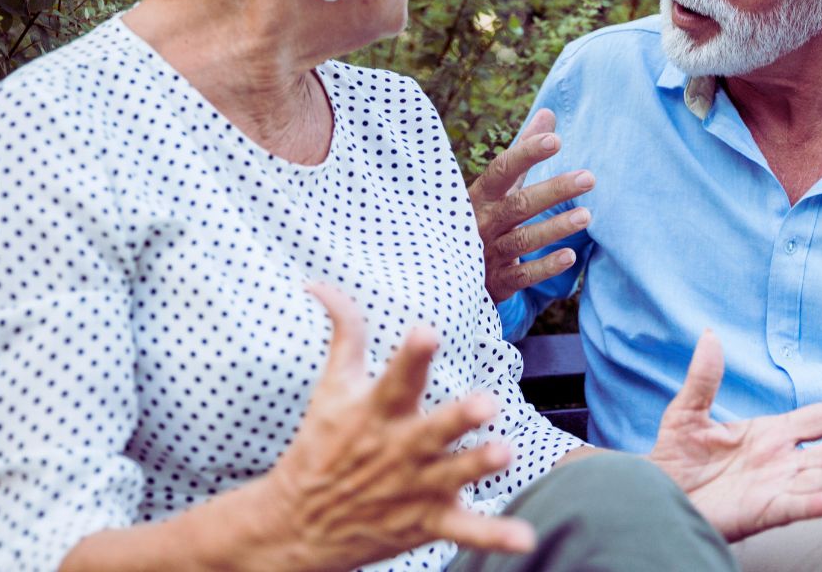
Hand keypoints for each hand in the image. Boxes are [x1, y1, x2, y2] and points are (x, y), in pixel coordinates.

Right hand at [261, 284, 535, 570]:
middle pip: (432, 430)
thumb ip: (344, 332)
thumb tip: (320, 282)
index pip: (396, 378)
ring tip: (506, 453)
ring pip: (453, 475)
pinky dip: (495, 536)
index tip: (427, 331)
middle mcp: (398, 448)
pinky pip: (465, 530)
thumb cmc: (320, 446)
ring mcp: (414, 488)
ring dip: (478, 466)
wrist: (295, 527)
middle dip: (458, 417)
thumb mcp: (330, 388)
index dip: (412, 356)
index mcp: (376, 411)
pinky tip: (526, 539)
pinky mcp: (425, 522)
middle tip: (486, 402)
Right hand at [469, 109, 595, 303]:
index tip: (555, 140)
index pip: (502, 170)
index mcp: (481, 195)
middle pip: (519, 204)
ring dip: (554, 228)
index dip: (526, 154)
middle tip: (589, 178)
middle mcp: (482, 222)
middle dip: (554, 190)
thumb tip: (549, 112)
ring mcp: (487, 253)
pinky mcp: (496, 283)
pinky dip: (545, 266)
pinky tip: (570, 256)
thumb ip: (523, 152)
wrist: (448, 272)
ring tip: (586, 216)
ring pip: (522, 239)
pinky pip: (522, 275)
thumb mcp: (499, 186)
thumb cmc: (483, 217)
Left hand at [647, 330, 821, 542]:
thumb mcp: (686, 412)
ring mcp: (773, 488)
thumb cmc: (673, 460)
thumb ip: (704, 378)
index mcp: (770, 435)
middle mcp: (780, 462)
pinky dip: (814, 504)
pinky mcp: (758, 513)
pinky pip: (792, 508)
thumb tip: (709, 334)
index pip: (821, 419)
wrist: (651, 497)